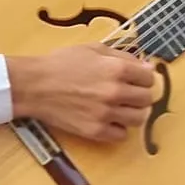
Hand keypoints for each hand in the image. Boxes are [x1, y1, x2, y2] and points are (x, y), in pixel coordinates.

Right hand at [8, 43, 156, 143]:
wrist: (34, 85)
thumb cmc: (61, 64)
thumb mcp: (93, 49)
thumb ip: (123, 56)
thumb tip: (147, 67)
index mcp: (116, 69)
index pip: (149, 78)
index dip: (144, 78)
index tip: (136, 80)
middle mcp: (115, 92)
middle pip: (147, 99)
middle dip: (140, 95)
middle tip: (130, 94)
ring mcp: (106, 113)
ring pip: (139, 119)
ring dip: (134, 113)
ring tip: (122, 108)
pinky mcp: (95, 131)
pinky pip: (121, 135)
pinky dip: (119, 128)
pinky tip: (110, 120)